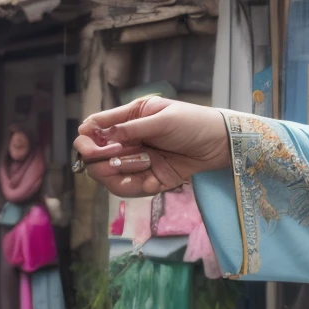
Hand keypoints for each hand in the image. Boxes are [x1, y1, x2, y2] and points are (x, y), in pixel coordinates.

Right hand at [74, 97, 231, 198]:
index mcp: (128, 119)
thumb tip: (103, 134)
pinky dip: (138, 187)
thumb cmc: (194, 122)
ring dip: (122, 174)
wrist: (222, 143)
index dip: (85, 140)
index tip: (89, 148)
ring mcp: (138, 161)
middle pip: (95, 158)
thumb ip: (133, 128)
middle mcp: (129, 141)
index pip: (93, 130)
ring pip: (110, 177)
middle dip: (102, 160)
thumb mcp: (163, 119)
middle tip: (118, 156)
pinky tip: (154, 180)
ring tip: (146, 164)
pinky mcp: (151, 179)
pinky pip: (133, 189)